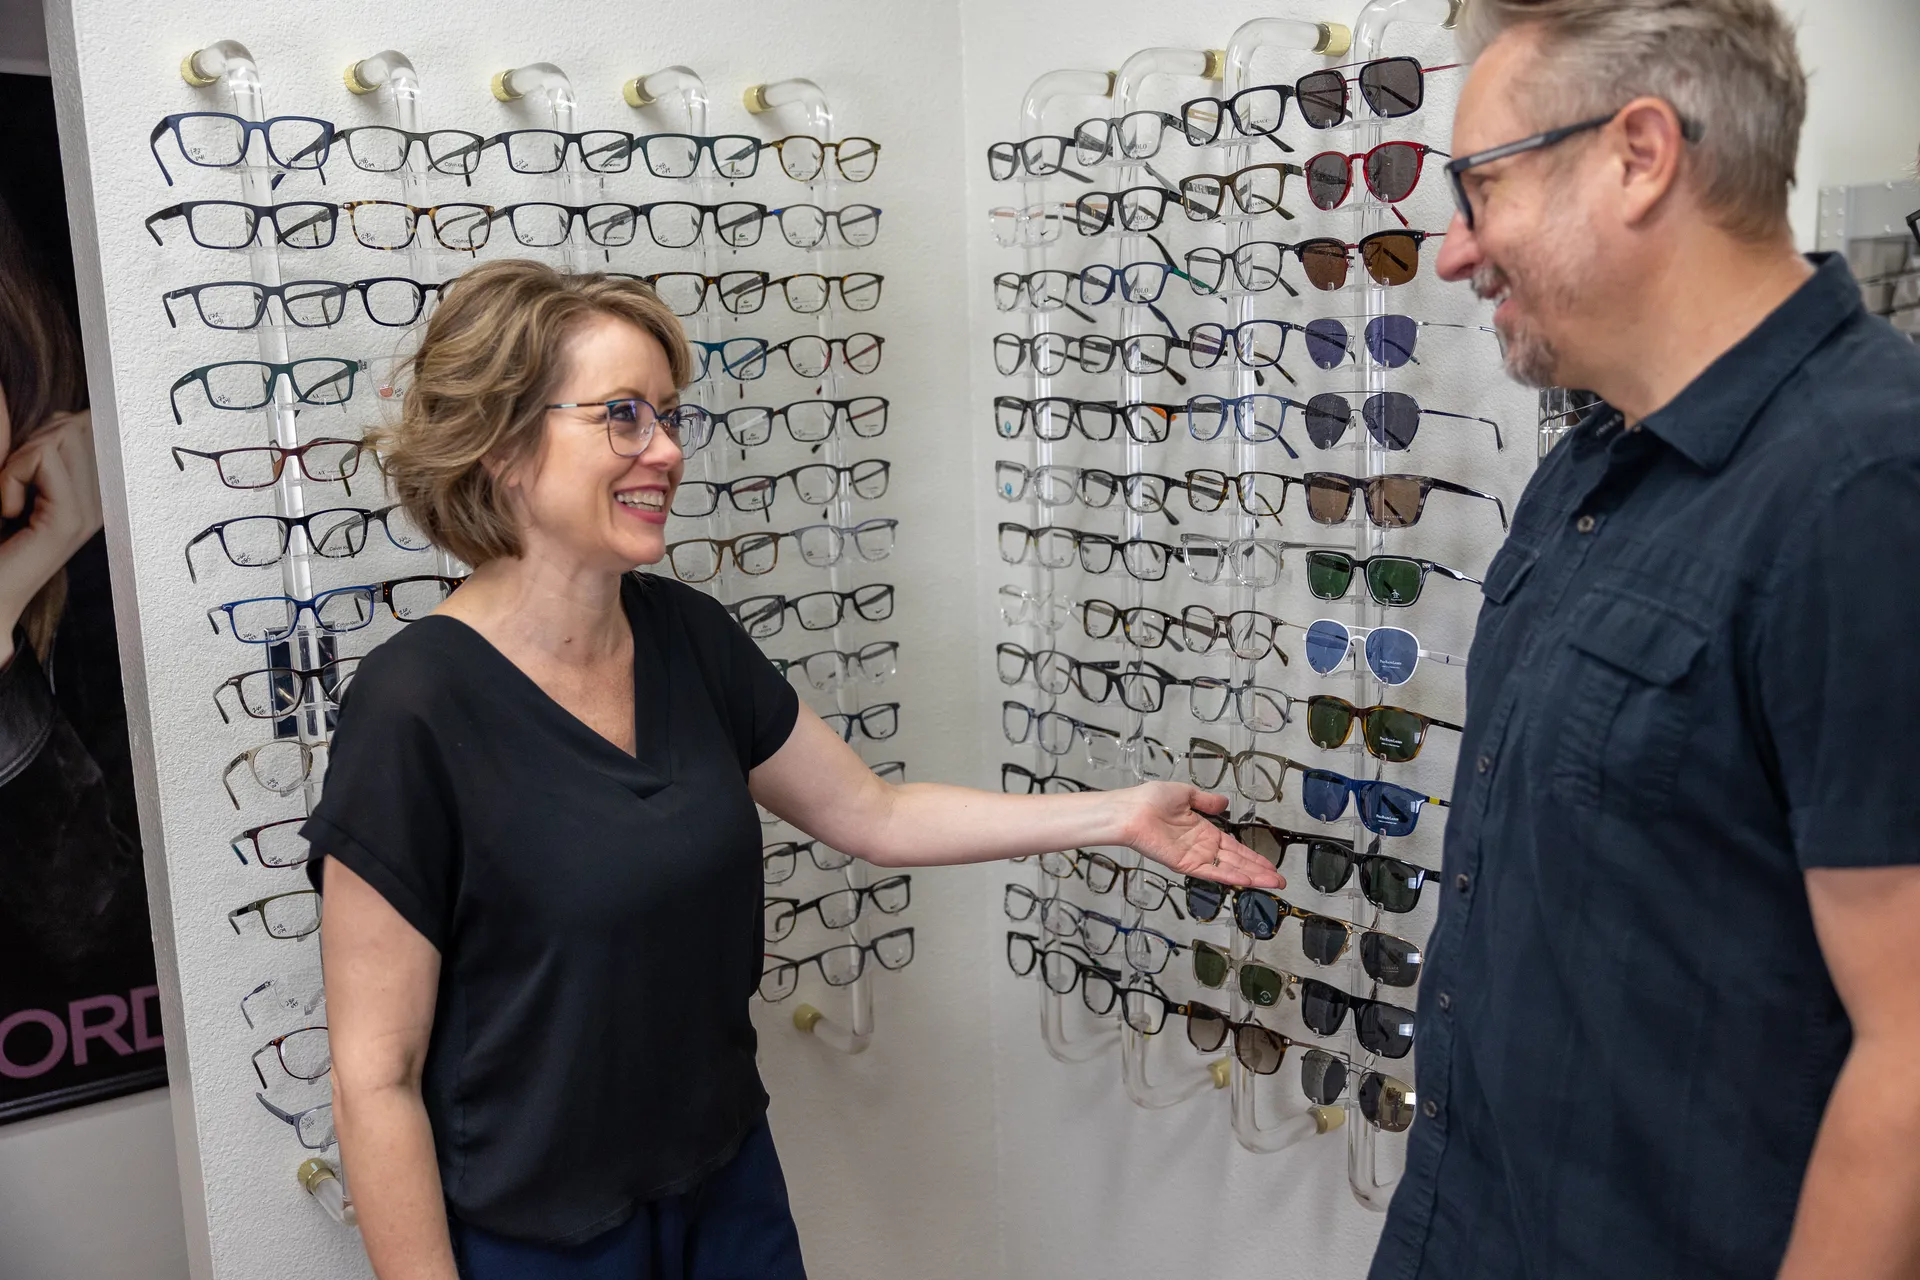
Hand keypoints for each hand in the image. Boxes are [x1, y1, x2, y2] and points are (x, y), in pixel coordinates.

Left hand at [0, 410, 100, 643]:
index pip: (86, 426)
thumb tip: (36, 405)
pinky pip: (41, 459)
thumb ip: (37, 449)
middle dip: (30, 443)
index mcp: (96, 492)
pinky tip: (8, 511)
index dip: (47, 432)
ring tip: (10, 500)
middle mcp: (103, 501)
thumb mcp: (19, 482)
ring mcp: (91, 511)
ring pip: (59, 437)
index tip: (24, 472)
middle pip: (74, 425)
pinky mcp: (69, 519)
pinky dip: (10, 476)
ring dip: (18, 460)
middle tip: (12, 488)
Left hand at [1114, 782, 1283, 888]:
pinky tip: (1247, 881)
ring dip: (1251, 876)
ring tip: (1272, 883)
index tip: (1270, 864)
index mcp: (1203, 831)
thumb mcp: (1185, 794)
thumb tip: (1224, 801)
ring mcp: (1195, 857)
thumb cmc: (1150, 800)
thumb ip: (1206, 801)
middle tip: (1279, 880)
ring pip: (1229, 869)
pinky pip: (1212, 872)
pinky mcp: (1185, 864)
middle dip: (1259, 871)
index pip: (1234, 848)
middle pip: (1237, 862)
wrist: (1131, 810)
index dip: (1253, 857)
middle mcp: (1202, 847)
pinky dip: (1230, 876)